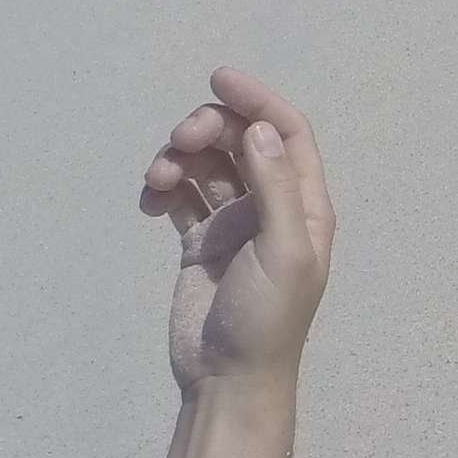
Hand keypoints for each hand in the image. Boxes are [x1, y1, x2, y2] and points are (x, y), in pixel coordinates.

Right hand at [139, 70, 335, 399]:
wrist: (229, 380)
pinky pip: (181, 197)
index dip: (258, 100)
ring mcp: (235, 222)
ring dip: (181, 156)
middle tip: (179, 139)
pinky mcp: (201, 242)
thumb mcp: (285, 250)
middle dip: (209, 127)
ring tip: (158, 176)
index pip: (286, 133)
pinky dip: (164, 188)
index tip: (220, 77)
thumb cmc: (269, 320)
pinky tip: (151, 201)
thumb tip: (261, 129)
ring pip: (207, 165)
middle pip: (242, 141)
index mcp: (306, 203)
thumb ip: (276, 188)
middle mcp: (273, 204)